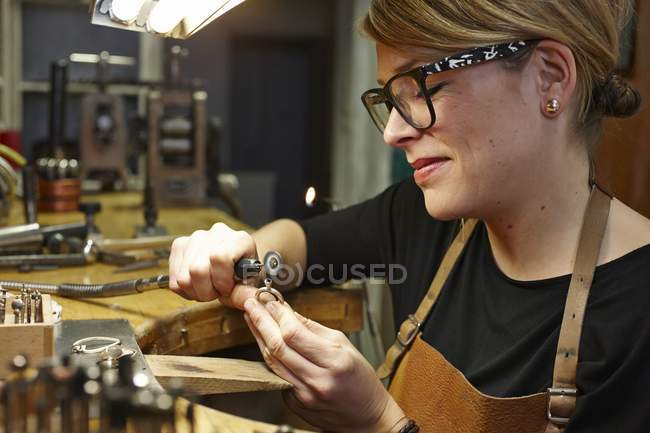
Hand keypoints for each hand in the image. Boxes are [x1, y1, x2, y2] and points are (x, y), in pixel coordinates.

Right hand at [169, 223, 257, 306]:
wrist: (237, 259)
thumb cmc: (245, 271)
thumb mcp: (251, 283)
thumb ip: (246, 292)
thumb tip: (244, 301)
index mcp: (239, 239)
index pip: (219, 258)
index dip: (221, 281)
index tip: (227, 289)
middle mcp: (216, 234)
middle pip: (197, 270)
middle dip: (206, 291)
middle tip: (216, 293)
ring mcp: (195, 238)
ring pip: (183, 277)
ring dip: (195, 292)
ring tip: (208, 288)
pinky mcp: (180, 246)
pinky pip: (174, 279)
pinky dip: (185, 290)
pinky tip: (198, 285)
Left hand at [243, 298, 405, 432]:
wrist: (366, 417)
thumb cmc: (359, 379)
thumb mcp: (344, 345)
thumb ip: (313, 328)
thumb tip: (288, 312)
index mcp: (334, 362)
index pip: (295, 335)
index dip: (278, 316)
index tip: (270, 302)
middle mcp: (317, 381)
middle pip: (278, 347)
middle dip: (261, 322)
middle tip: (250, 305)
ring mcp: (304, 396)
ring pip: (272, 362)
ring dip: (259, 338)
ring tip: (252, 319)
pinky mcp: (295, 405)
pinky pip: (277, 376)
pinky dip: (271, 357)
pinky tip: (266, 343)